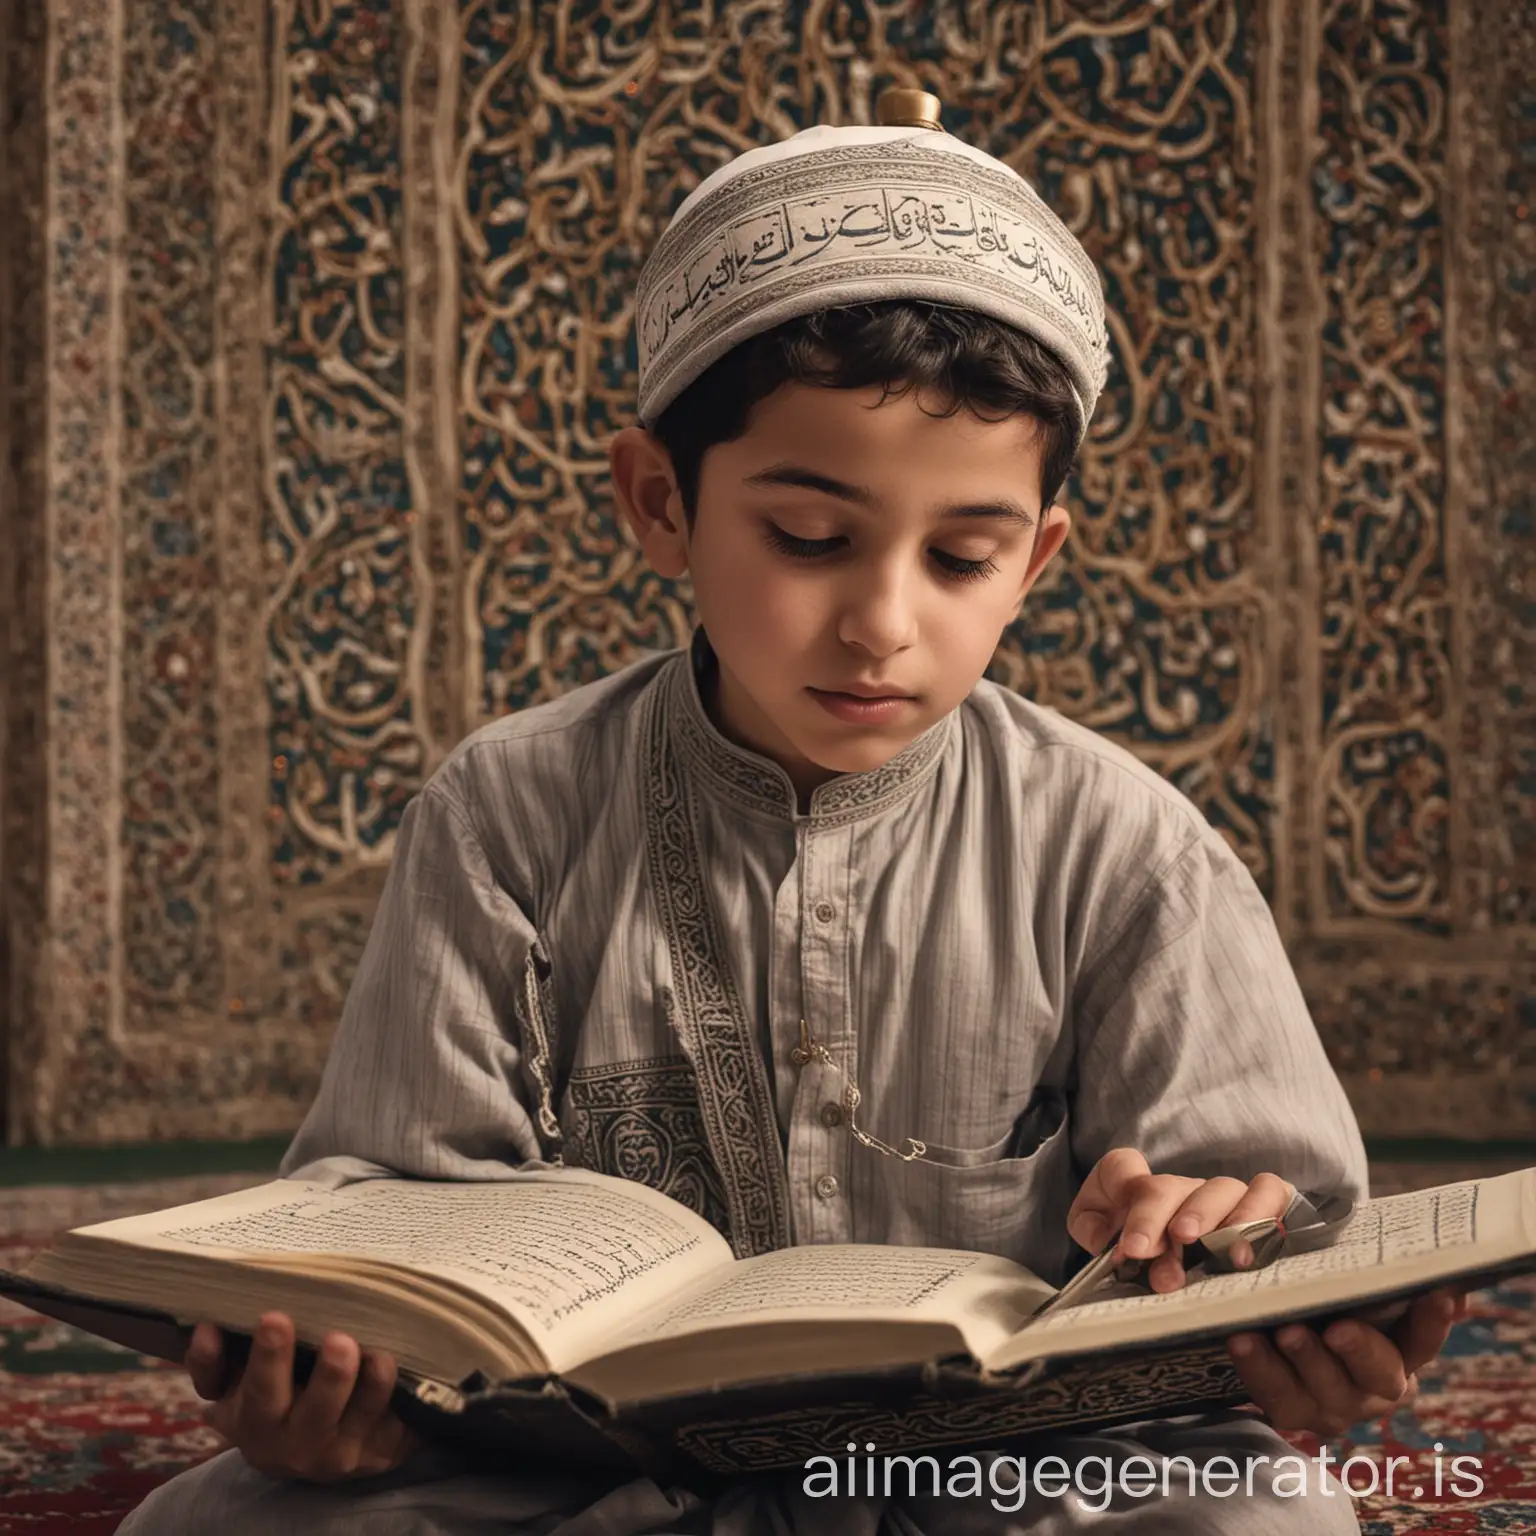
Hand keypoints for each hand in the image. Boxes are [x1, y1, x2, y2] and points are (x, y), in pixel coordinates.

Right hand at [185, 1312, 423, 1481]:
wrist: (303, 1451)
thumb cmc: (269, 1401)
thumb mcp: (230, 1388)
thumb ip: (211, 1362)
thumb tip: (206, 1329)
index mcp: (258, 1425)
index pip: (259, 1394)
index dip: (266, 1359)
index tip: (274, 1316)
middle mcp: (300, 1446)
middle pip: (316, 1413)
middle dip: (330, 1377)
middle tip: (341, 1340)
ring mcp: (345, 1452)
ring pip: (363, 1420)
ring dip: (374, 1390)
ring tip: (383, 1358)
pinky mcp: (383, 1452)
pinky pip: (401, 1429)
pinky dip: (408, 1404)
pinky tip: (419, 1376)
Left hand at [1066, 1148, 1293, 1292]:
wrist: (1195, 1274)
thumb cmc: (1147, 1255)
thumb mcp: (1106, 1240)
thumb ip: (1092, 1230)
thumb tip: (1106, 1237)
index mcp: (1136, 1187)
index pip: (1121, 1167)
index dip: (1123, 1201)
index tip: (1129, 1249)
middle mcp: (1180, 1187)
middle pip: (1168, 1186)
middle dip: (1156, 1221)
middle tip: (1152, 1257)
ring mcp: (1221, 1195)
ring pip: (1220, 1188)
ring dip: (1208, 1218)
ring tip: (1204, 1250)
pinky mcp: (1262, 1205)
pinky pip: (1269, 1190)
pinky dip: (1260, 1212)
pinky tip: (1247, 1252)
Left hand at [1226, 1286, 1467, 1436]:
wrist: (1273, 1323)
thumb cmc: (1323, 1295)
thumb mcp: (1348, 1280)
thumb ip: (1378, 1270)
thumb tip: (1429, 1259)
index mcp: (1400, 1352)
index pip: (1425, 1338)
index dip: (1433, 1321)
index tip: (1438, 1293)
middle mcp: (1374, 1386)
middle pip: (1380, 1374)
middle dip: (1361, 1350)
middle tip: (1339, 1328)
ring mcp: (1334, 1405)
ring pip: (1324, 1390)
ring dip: (1306, 1360)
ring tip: (1285, 1331)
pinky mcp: (1290, 1411)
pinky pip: (1274, 1396)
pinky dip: (1258, 1368)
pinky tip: (1241, 1340)